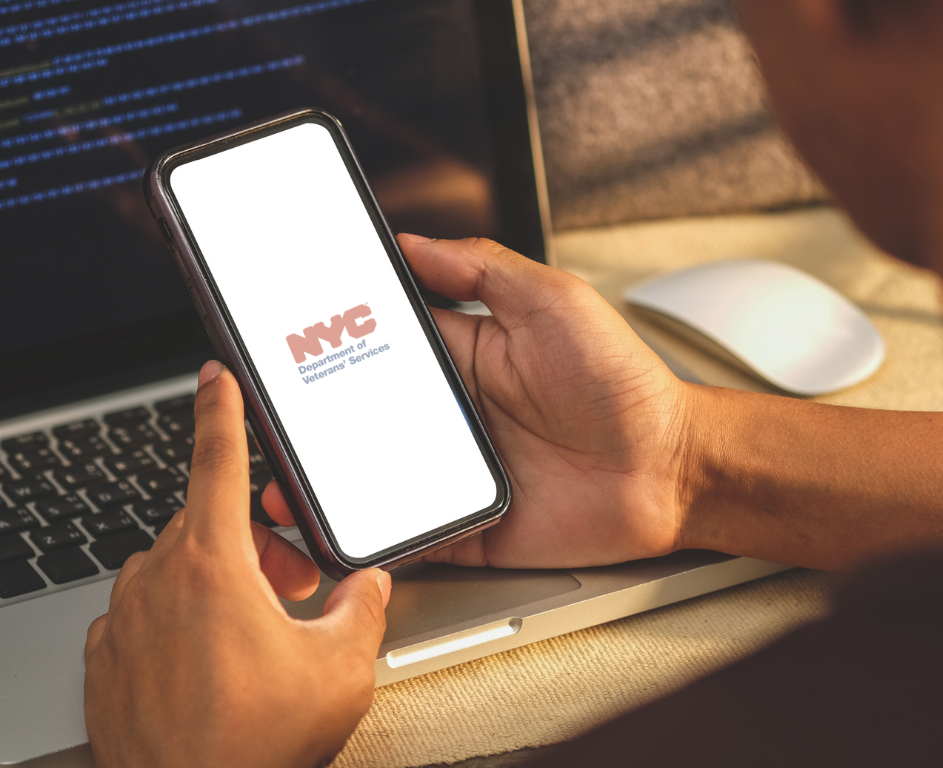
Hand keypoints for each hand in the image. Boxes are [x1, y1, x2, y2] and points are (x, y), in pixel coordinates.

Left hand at [83, 361, 391, 767]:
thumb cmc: (254, 746)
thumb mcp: (340, 670)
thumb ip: (361, 609)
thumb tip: (367, 588)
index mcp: (212, 565)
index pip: (216, 461)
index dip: (220, 410)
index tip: (214, 376)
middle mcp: (157, 581)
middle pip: (209, 525)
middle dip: (254, 543)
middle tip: (292, 588)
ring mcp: (123, 622)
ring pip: (175, 570)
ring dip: (215, 583)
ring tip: (253, 636)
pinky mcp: (103, 661)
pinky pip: (144, 615)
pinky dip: (176, 622)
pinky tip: (209, 664)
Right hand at [264, 236, 694, 567]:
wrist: (673, 467)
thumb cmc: (624, 383)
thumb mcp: (555, 301)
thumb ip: (484, 269)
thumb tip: (414, 240)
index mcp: (466, 356)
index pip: (383, 345)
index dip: (335, 340)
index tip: (287, 337)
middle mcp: (456, 414)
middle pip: (366, 414)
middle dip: (314, 418)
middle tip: (269, 416)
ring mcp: (462, 472)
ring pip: (377, 478)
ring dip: (332, 482)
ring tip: (286, 483)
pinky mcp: (476, 526)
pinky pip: (415, 535)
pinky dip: (379, 536)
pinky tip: (343, 530)